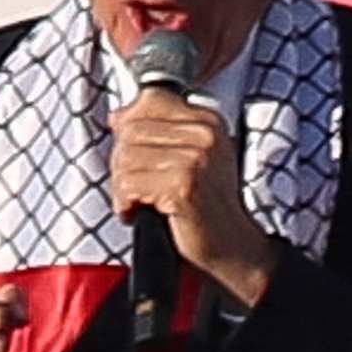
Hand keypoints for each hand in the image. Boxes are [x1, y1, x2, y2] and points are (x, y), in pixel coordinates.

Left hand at [110, 96, 279, 307]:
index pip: (149, 101)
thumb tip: (118, 117)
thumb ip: (155, 133)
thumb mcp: (187, 160)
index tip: (135, 159)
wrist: (232, 249)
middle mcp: (204, 134)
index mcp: (207, 121)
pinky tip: (139, 214)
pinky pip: (128, 184)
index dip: (128, 129)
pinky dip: (124, 204)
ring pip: (125, 158)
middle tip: (137, 190)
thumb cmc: (204, 209)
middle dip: (122, 164)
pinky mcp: (183, 185)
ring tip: (140, 203)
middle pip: (131, 131)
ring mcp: (195, 159)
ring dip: (121, 188)